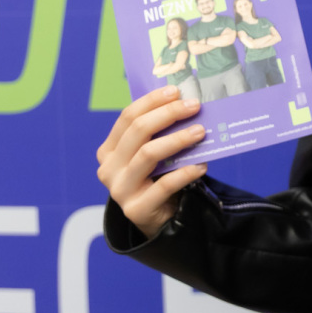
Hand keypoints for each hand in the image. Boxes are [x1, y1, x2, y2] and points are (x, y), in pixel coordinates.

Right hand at [96, 86, 207, 238]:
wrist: (158, 220)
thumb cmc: (157, 179)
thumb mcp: (152, 155)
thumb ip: (159, 135)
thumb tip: (187, 105)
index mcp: (109, 150)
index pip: (128, 117)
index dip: (152, 101)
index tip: (176, 91)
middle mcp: (109, 168)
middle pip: (138, 131)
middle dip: (168, 114)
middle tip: (194, 107)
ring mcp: (120, 190)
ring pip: (148, 155)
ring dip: (178, 139)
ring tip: (201, 132)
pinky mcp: (136, 209)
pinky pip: (164, 185)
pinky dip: (185, 172)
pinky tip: (202, 165)